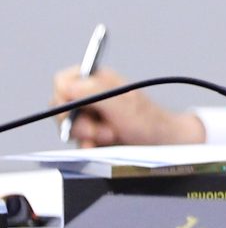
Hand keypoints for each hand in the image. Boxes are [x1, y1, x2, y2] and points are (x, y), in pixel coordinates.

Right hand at [51, 66, 204, 146]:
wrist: (161, 145)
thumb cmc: (149, 121)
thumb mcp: (123, 105)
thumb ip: (95, 93)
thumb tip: (67, 85)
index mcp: (98, 80)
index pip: (63, 81)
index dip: (63, 96)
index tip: (72, 110)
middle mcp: (91, 96)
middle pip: (61, 108)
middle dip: (79, 123)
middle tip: (102, 130)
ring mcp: (90, 116)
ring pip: (69, 127)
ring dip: (87, 136)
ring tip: (112, 136)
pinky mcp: (91, 133)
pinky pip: (76, 141)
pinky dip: (87, 146)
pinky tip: (102, 147)